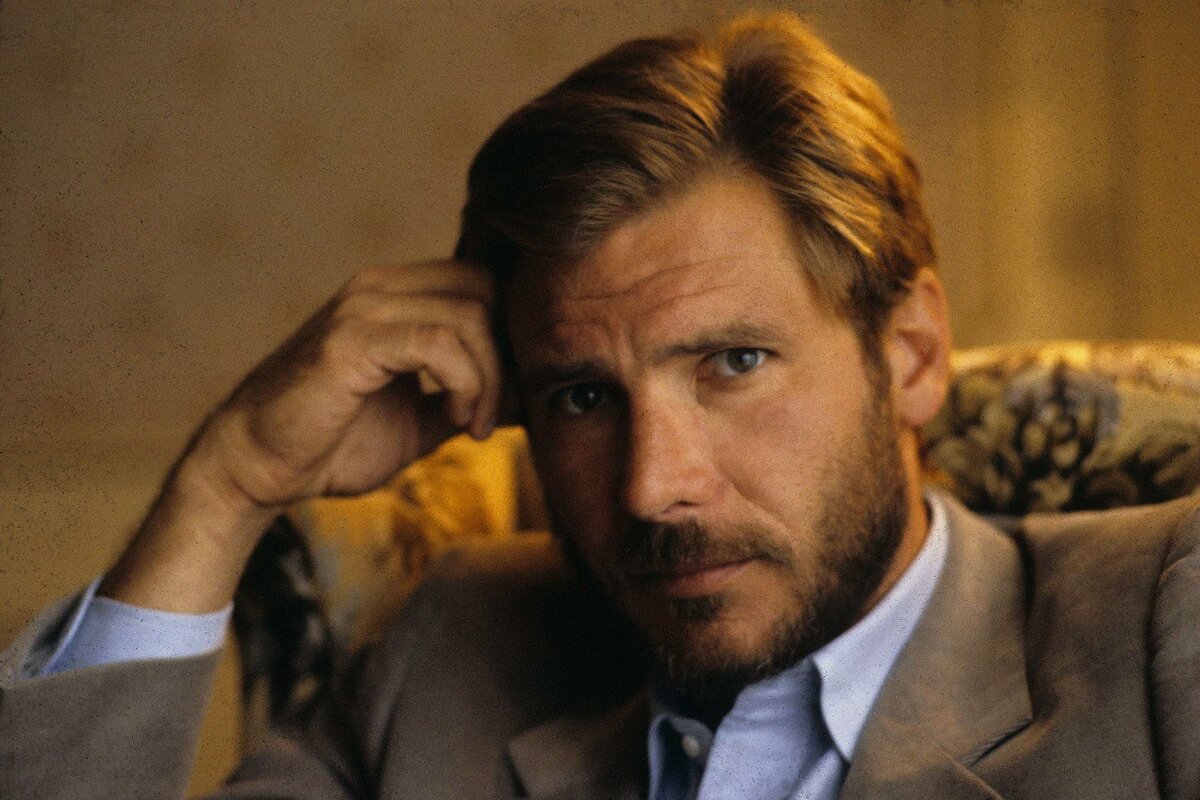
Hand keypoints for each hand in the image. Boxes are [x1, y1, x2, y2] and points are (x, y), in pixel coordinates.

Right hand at [204, 260, 500, 505]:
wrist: (258, 467)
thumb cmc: (334, 444)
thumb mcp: (420, 419)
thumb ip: (467, 398)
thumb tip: (526, 397)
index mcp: (394, 296)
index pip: (482, 283)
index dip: (508, 337)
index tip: (509, 396)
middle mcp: (379, 287)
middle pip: (486, 288)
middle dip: (506, 354)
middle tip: (494, 413)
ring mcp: (364, 308)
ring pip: (470, 313)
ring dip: (488, 377)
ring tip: (471, 425)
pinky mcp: (352, 340)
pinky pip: (439, 342)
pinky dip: (465, 383)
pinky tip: (455, 419)